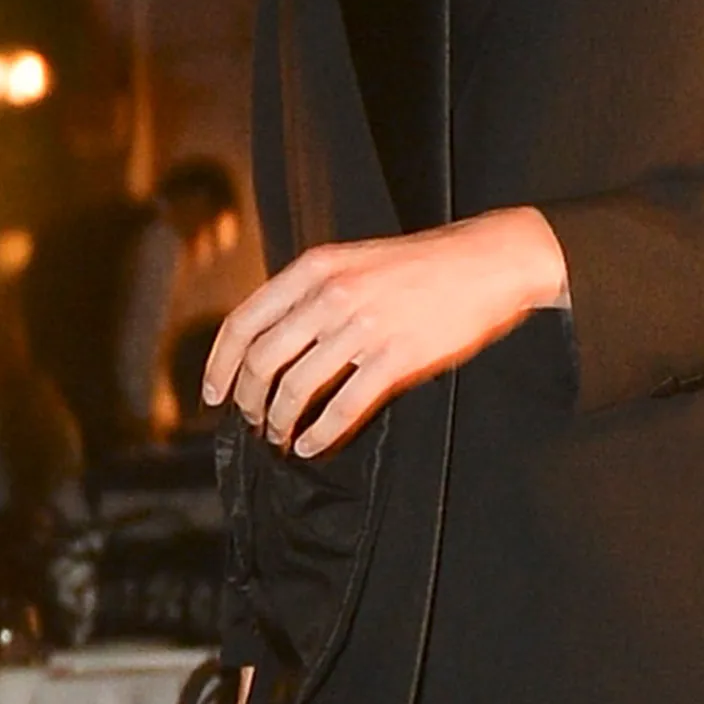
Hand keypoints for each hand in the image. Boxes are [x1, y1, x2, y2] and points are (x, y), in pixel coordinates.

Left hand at [202, 208, 567, 456]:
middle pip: (262, 363)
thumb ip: (313, 291)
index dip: (219, 366)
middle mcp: (332, 295)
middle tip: (255, 422)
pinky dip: (320, 435)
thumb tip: (273, 341)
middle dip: (249, 403)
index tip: (214, 394)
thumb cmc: (424, 264)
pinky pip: (341, 409)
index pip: (243, 323)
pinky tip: (314, 444)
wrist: (489, 260)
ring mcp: (364, 326)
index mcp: (317, 267)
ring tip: (283, 437)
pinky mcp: (397, 357)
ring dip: (280, 424)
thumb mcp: (357, 259)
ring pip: (296, 390)